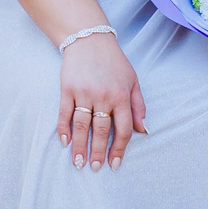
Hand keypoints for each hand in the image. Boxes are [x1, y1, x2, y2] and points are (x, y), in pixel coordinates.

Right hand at [56, 32, 146, 170]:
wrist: (90, 39)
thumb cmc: (114, 62)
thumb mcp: (133, 80)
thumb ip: (138, 106)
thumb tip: (143, 130)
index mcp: (122, 96)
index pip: (123, 129)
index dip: (119, 149)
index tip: (115, 164)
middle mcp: (104, 96)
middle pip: (101, 130)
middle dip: (98, 152)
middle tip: (95, 169)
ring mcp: (84, 93)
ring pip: (82, 125)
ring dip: (80, 146)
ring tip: (78, 163)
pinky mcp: (67, 89)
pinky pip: (65, 113)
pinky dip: (64, 128)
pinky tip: (64, 142)